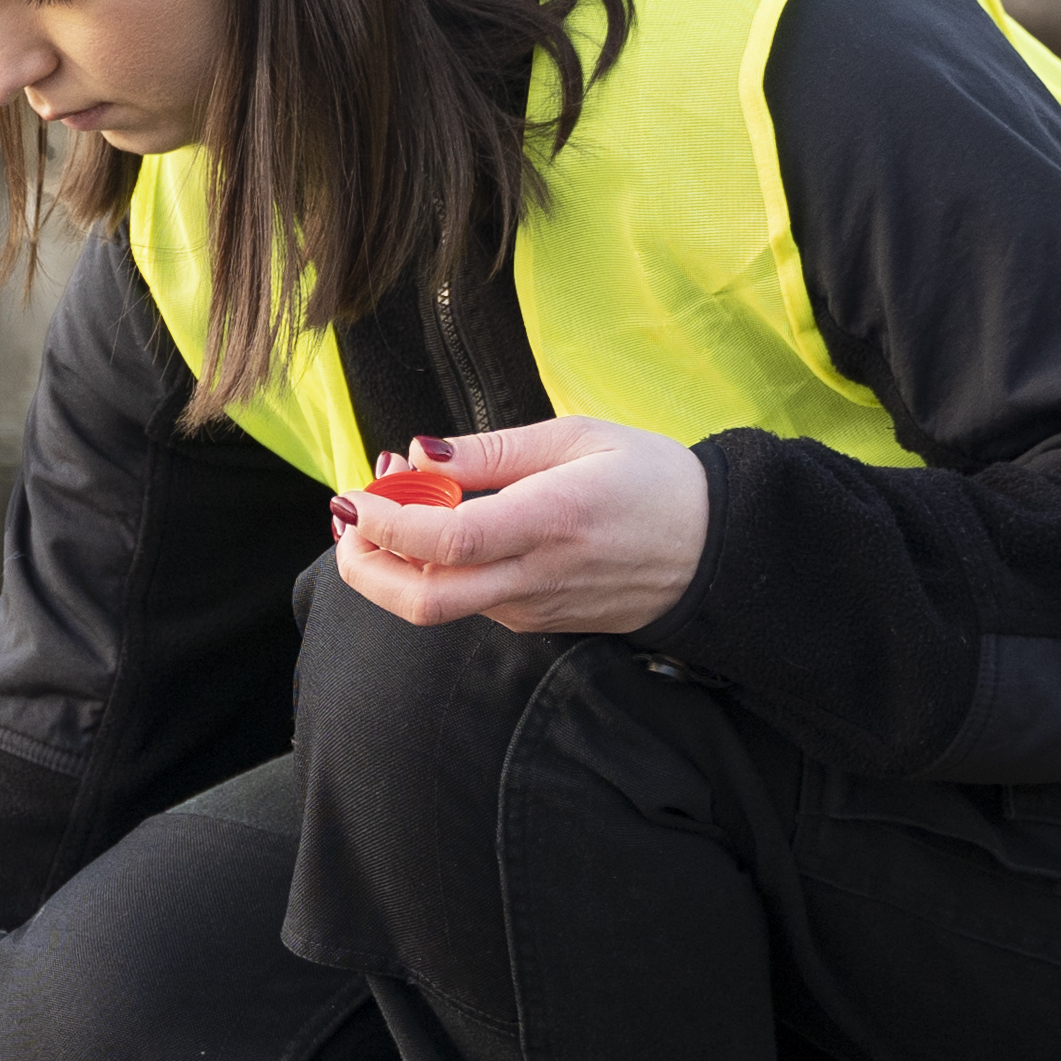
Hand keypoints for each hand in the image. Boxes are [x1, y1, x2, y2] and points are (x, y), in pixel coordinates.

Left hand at [330, 415, 710, 636]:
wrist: (714, 552)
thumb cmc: (651, 480)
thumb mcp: (577, 437)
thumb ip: (490, 449)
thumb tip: (415, 453)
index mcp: (549, 521)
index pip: (446, 541)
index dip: (386, 522)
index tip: (354, 494)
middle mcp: (535, 577)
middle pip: (423, 600)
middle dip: (364, 567)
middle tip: (346, 519)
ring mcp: (533, 609)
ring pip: (439, 605)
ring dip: (396, 560)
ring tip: (394, 498)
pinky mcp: (535, 622)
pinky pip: (468, 602)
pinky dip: (433, 569)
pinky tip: (437, 525)